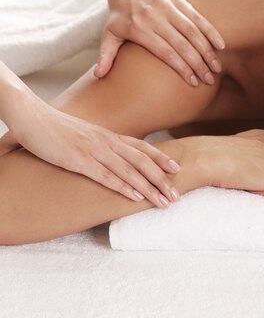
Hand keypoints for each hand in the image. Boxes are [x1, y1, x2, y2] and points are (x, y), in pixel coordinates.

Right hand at [7, 93, 180, 207]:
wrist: (31, 116)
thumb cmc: (56, 128)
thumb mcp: (84, 136)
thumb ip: (100, 144)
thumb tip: (112, 155)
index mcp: (108, 135)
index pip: (142, 147)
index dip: (161, 158)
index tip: (177, 169)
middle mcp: (106, 142)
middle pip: (142, 161)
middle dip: (161, 179)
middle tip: (177, 194)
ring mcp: (93, 150)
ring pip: (129, 171)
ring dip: (149, 188)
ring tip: (163, 201)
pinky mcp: (78, 160)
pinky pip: (105, 176)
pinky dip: (123, 187)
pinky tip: (135, 197)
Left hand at [95, 0, 224, 85]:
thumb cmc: (119, 16)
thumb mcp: (109, 34)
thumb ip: (106, 55)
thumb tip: (99, 76)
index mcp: (139, 28)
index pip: (165, 52)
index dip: (181, 68)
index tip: (193, 82)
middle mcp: (155, 16)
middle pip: (182, 44)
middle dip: (198, 64)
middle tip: (209, 80)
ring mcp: (168, 6)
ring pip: (193, 31)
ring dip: (207, 50)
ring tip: (217, 67)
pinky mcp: (179, 0)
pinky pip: (198, 17)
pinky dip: (210, 31)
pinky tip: (221, 45)